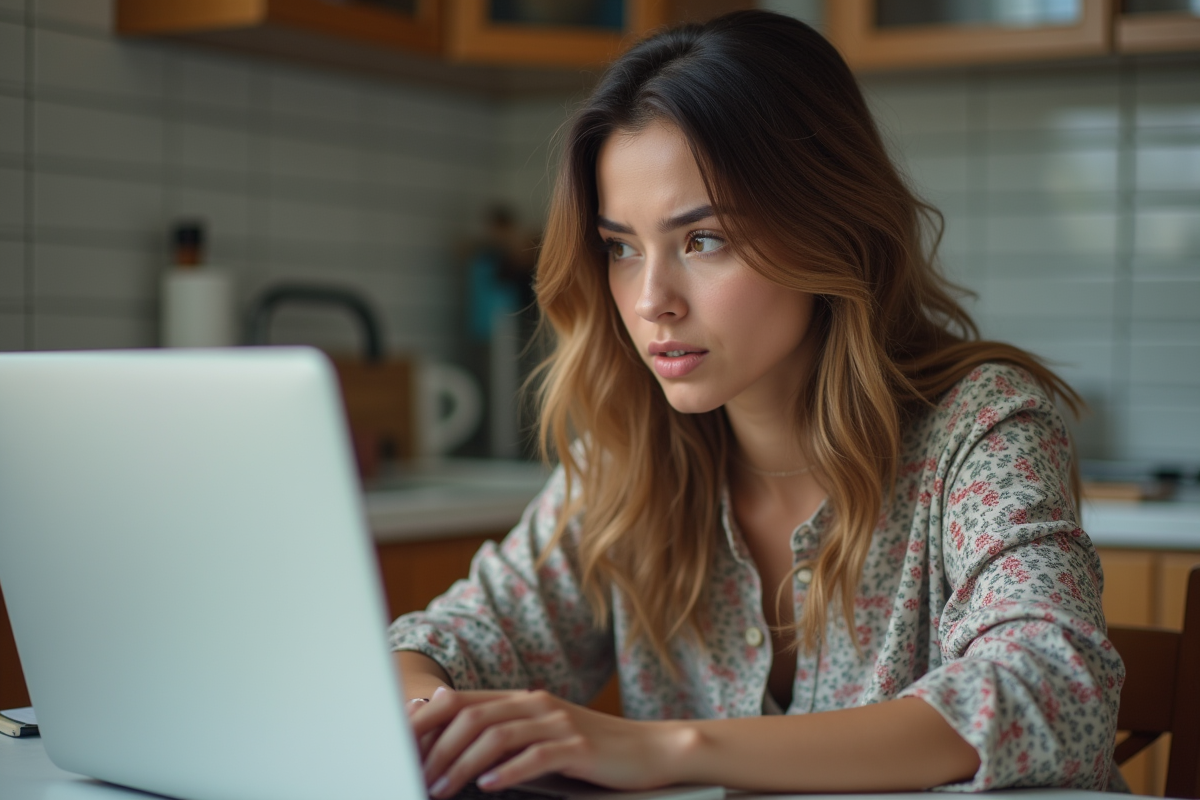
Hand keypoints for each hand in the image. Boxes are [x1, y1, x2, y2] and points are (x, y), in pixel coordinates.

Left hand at [411, 686, 692, 797]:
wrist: (651, 750)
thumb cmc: (592, 750)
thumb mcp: (542, 736)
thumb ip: (504, 732)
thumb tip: (451, 737)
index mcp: (522, 699)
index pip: (460, 700)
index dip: (425, 722)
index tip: (400, 748)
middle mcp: (536, 704)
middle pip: (471, 715)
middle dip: (436, 748)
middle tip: (415, 776)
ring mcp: (558, 722)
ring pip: (496, 735)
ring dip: (463, 764)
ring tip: (443, 789)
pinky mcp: (578, 746)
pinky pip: (536, 755)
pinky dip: (507, 771)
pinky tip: (489, 786)